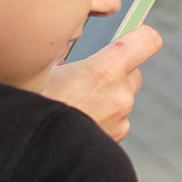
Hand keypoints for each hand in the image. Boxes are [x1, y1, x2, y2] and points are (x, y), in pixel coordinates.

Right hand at [39, 26, 161, 142]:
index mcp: (105, 71)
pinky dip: (103, 115)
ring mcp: (121, 119)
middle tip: (86, 75)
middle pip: (133, 72)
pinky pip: (116, 117)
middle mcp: (121, 95)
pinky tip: (78, 117)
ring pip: (122, 96)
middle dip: (115, 71)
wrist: (34, 146)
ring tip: (76, 100)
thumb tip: (68, 47)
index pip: (148, 41)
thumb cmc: (34, 104)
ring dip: (107, 95)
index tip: (128, 35)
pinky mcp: (117, 137)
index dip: (140, 36)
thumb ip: (65, 54)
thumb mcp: (42, 70)